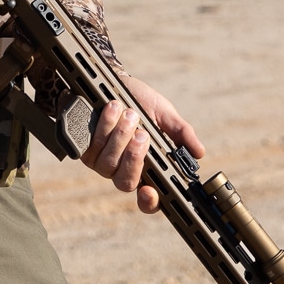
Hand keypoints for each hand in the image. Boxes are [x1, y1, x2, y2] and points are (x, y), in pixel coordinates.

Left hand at [79, 75, 204, 213]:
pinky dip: (104, 126)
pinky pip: (92, 146)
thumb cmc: (142, 102)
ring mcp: (101, 162)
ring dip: (119, 136)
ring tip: (129, 113)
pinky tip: (112, 109)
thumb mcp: (164, 115)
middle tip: (142, 134)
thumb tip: (199, 152)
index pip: (147, 199)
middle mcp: (122, 170)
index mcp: (146, 168)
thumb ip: (181, 133)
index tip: (150, 191)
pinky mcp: (85, 148)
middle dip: (134, 158)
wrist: (115, 82)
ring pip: (107, 163)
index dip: (149, 202)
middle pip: (125, 182)